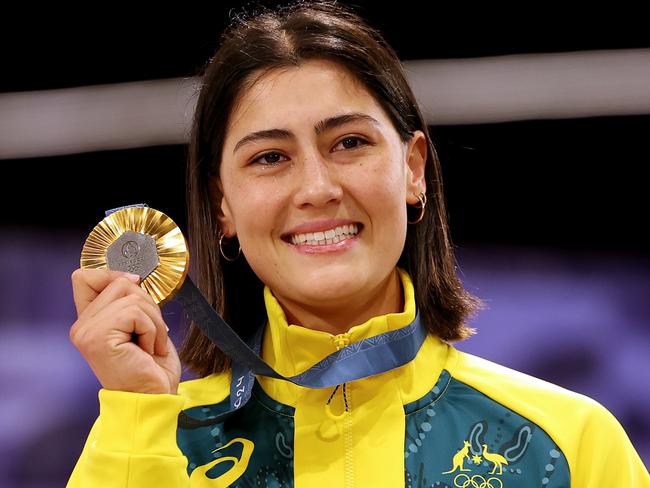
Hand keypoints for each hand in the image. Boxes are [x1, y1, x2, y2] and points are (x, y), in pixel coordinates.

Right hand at [69, 268, 180, 393]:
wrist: (153, 399)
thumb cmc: (151, 367)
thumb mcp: (142, 325)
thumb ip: (130, 301)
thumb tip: (132, 277)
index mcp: (89, 321)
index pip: (85, 277)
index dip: (114, 276)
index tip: (136, 290)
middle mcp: (81, 326)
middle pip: (118, 282)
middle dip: (147, 304)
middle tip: (150, 334)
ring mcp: (86, 332)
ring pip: (131, 296)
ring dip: (154, 321)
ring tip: (150, 345)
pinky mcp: (98, 338)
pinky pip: (135, 313)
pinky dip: (153, 330)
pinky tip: (148, 351)